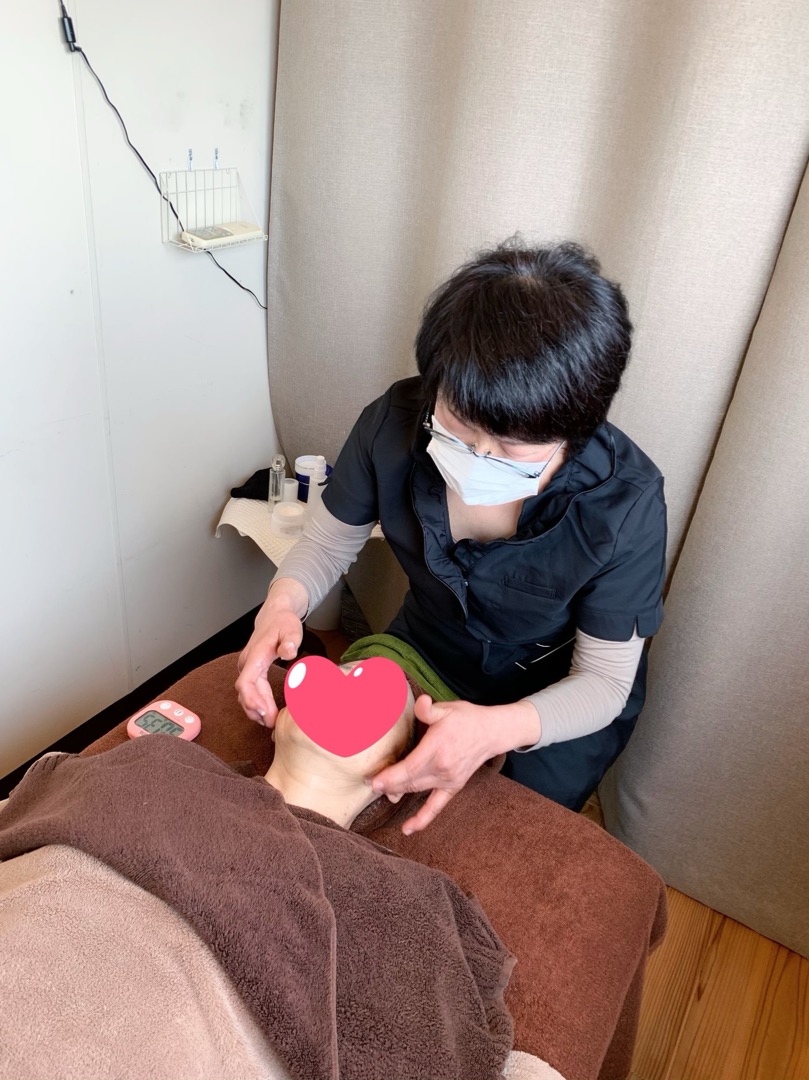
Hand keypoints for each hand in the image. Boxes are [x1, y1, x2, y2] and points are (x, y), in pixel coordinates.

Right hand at [235, 580, 307, 725]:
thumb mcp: (291, 628)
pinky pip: (250, 691)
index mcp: (255, 655)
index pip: (246, 682)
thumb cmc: (283, 622)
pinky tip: (267, 713)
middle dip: (256, 710)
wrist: (275, 615)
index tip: (265, 713)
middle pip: (245, 692)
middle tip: (272, 724)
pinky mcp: (251, 671)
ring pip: (246, 694)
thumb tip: (288, 652)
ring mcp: (248, 667)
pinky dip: (256, 703)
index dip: (253, 700)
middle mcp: (247, 663)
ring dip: (255, 709)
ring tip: (270, 723)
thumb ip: (290, 640)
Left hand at [370, 695, 539, 833]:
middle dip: (387, 784)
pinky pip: (435, 807)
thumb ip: (429, 709)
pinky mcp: (453, 788)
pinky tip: (407, 829)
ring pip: (416, 791)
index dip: (390, 776)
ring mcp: (448, 781)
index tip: (372, 781)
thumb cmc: (466, 719)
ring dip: (397, 793)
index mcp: (438, 749)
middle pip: (409, 782)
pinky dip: (422, 819)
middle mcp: (442, 769)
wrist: (491, 732)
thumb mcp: (447, 709)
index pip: (409, 768)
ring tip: (380, 791)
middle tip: (368, 782)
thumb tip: (421, 702)